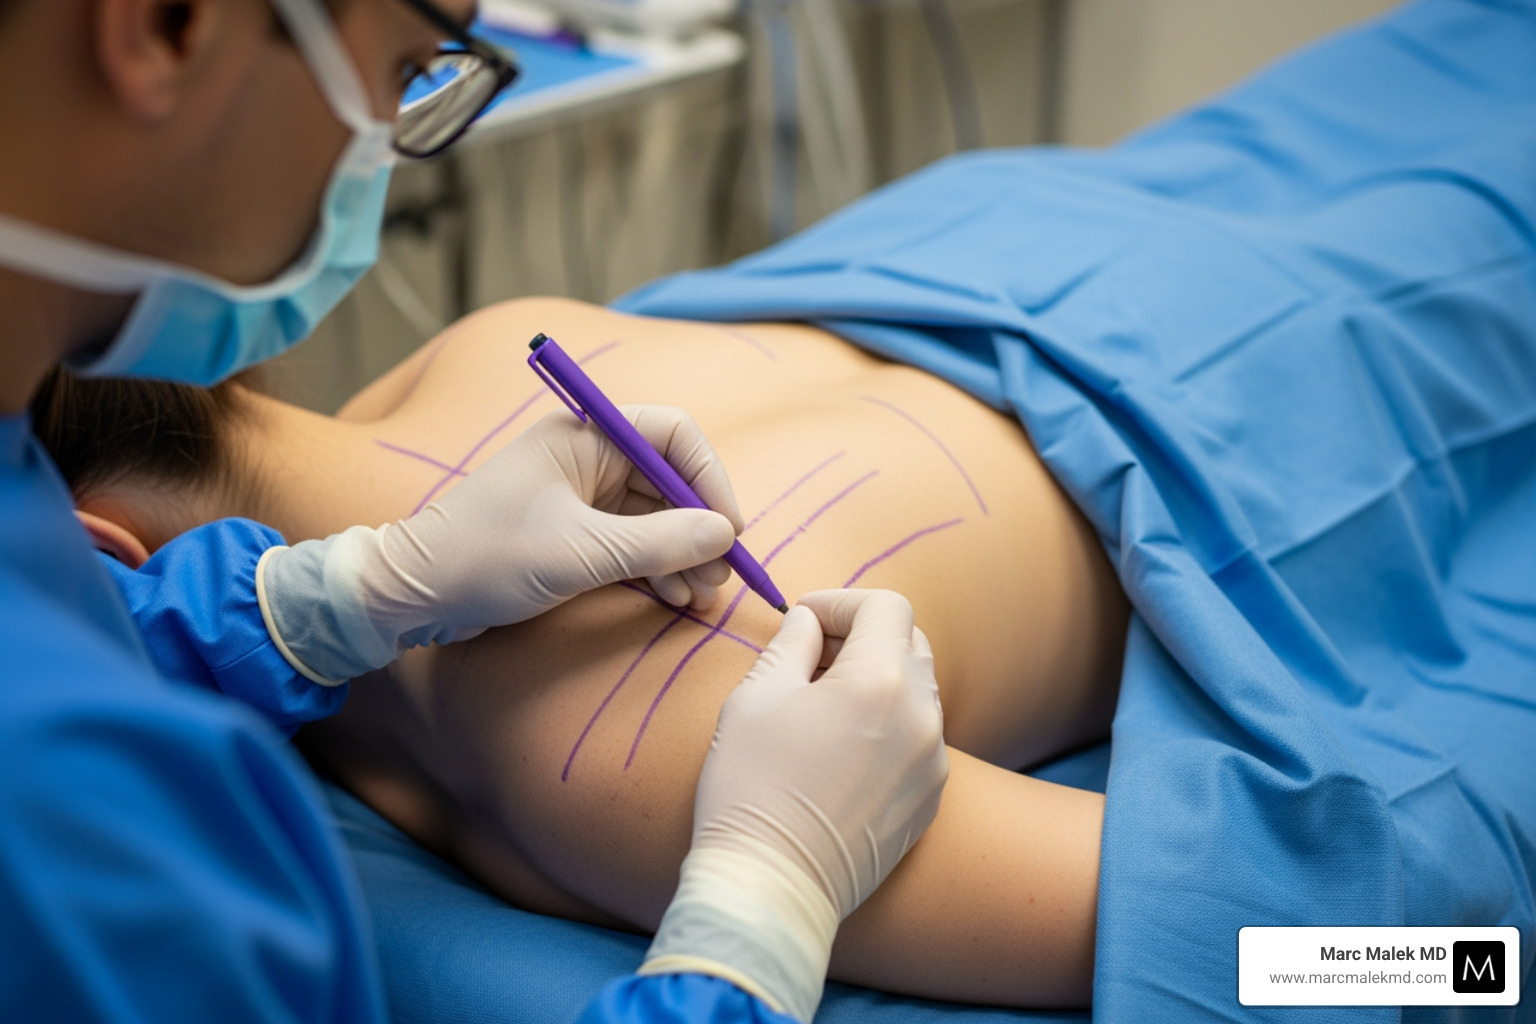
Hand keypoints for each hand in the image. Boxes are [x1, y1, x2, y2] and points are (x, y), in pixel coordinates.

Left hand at [381, 404, 743, 631]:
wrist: (414, 593)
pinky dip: (657, 567)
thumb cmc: (486, 557)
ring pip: (656, 516)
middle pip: (670, 480)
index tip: (726, 529)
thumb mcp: (582, 553)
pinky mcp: (573, 531)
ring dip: (683, 554)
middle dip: (699, 528)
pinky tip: (674, 597)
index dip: (708, 479)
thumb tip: (723, 534)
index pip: (673, 434)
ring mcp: (581, 495)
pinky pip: (633, 541)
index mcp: (585, 435)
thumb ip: (659, 543)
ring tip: (700, 597)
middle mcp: (588, 457)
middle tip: (717, 579)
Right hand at [639, 590, 947, 1021]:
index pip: (885, 606)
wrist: (771, 888)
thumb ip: (790, 644)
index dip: (841, 601)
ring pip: (917, 690)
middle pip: (909, 642)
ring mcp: (932, 763)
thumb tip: (808, 621)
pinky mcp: (929, 800)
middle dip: (862, 635)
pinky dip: (888, 725)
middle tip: (811, 656)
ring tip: (824, 705)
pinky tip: (842, 749)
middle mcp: (922, 717)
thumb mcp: (756, 697)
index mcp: (880, 681)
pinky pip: (919, 738)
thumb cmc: (752, 788)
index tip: (803, 619)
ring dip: (877, 679)